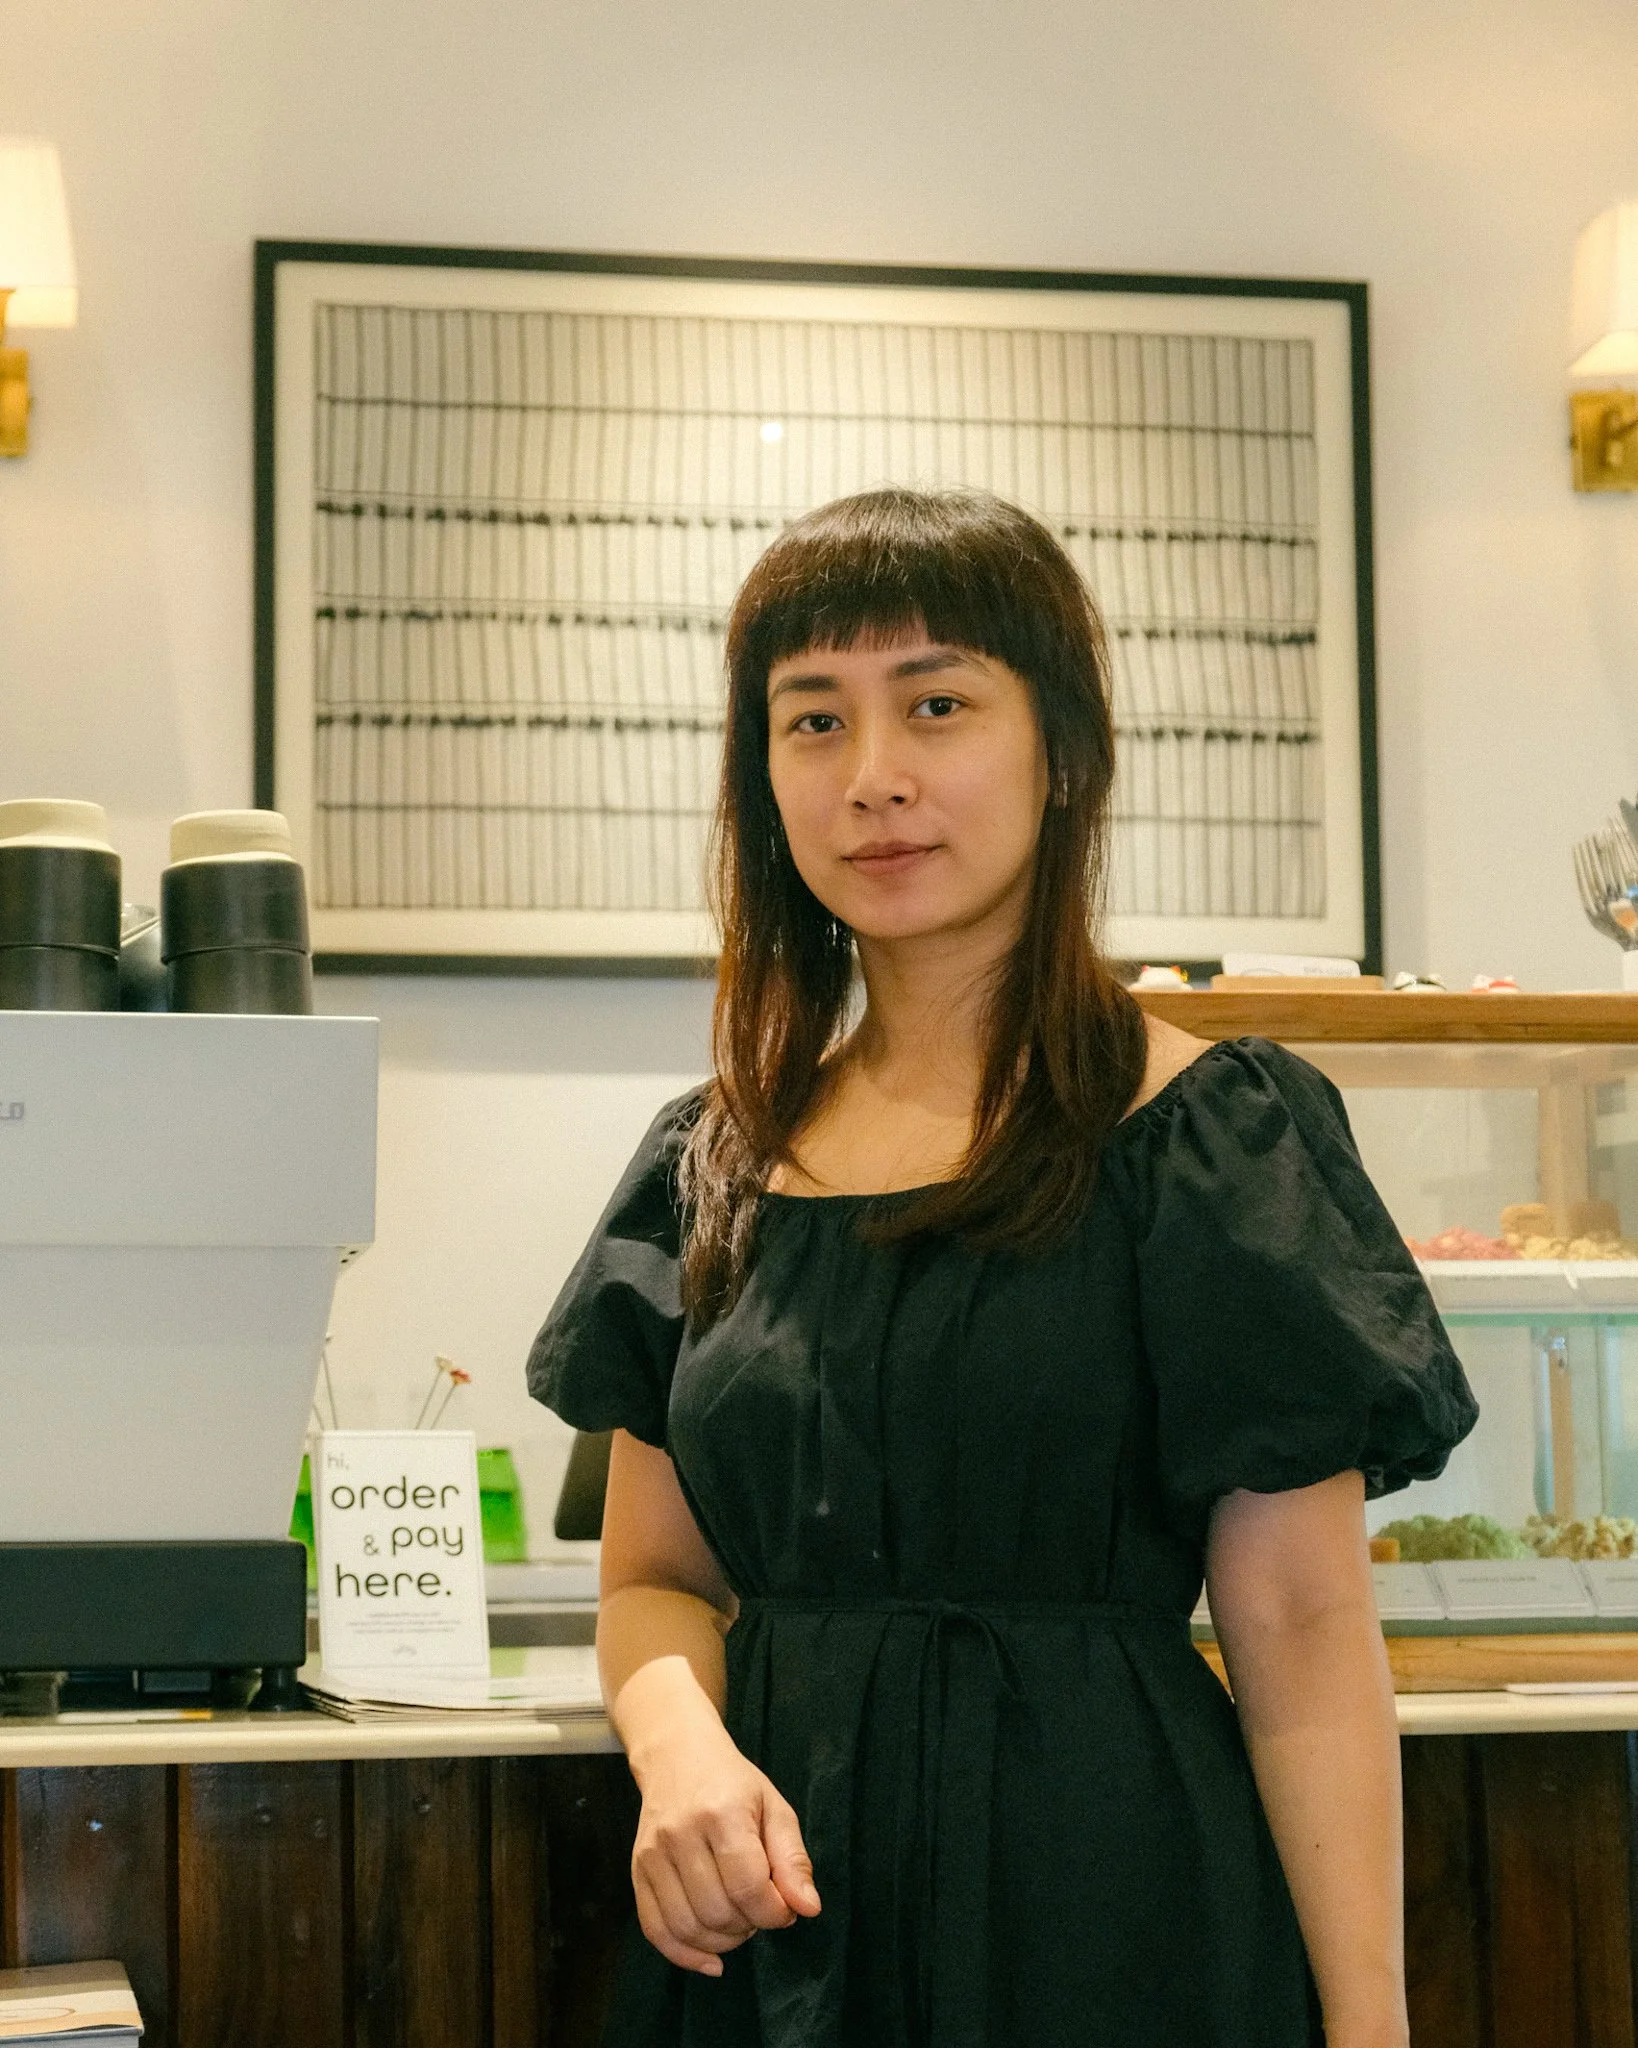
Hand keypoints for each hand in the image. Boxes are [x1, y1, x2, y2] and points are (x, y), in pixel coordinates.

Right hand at [631, 1724, 821, 1975]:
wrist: (677, 1756)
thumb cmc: (734, 1784)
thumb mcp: (775, 1808)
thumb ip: (793, 1859)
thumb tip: (808, 1908)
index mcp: (722, 1813)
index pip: (748, 1885)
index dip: (774, 1912)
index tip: (785, 1908)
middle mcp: (681, 1833)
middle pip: (717, 1911)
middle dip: (749, 1926)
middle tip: (760, 1910)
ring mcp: (653, 1853)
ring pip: (687, 1927)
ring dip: (721, 1942)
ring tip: (738, 1922)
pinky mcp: (637, 1869)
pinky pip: (655, 1929)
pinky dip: (684, 1954)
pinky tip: (710, 1958)